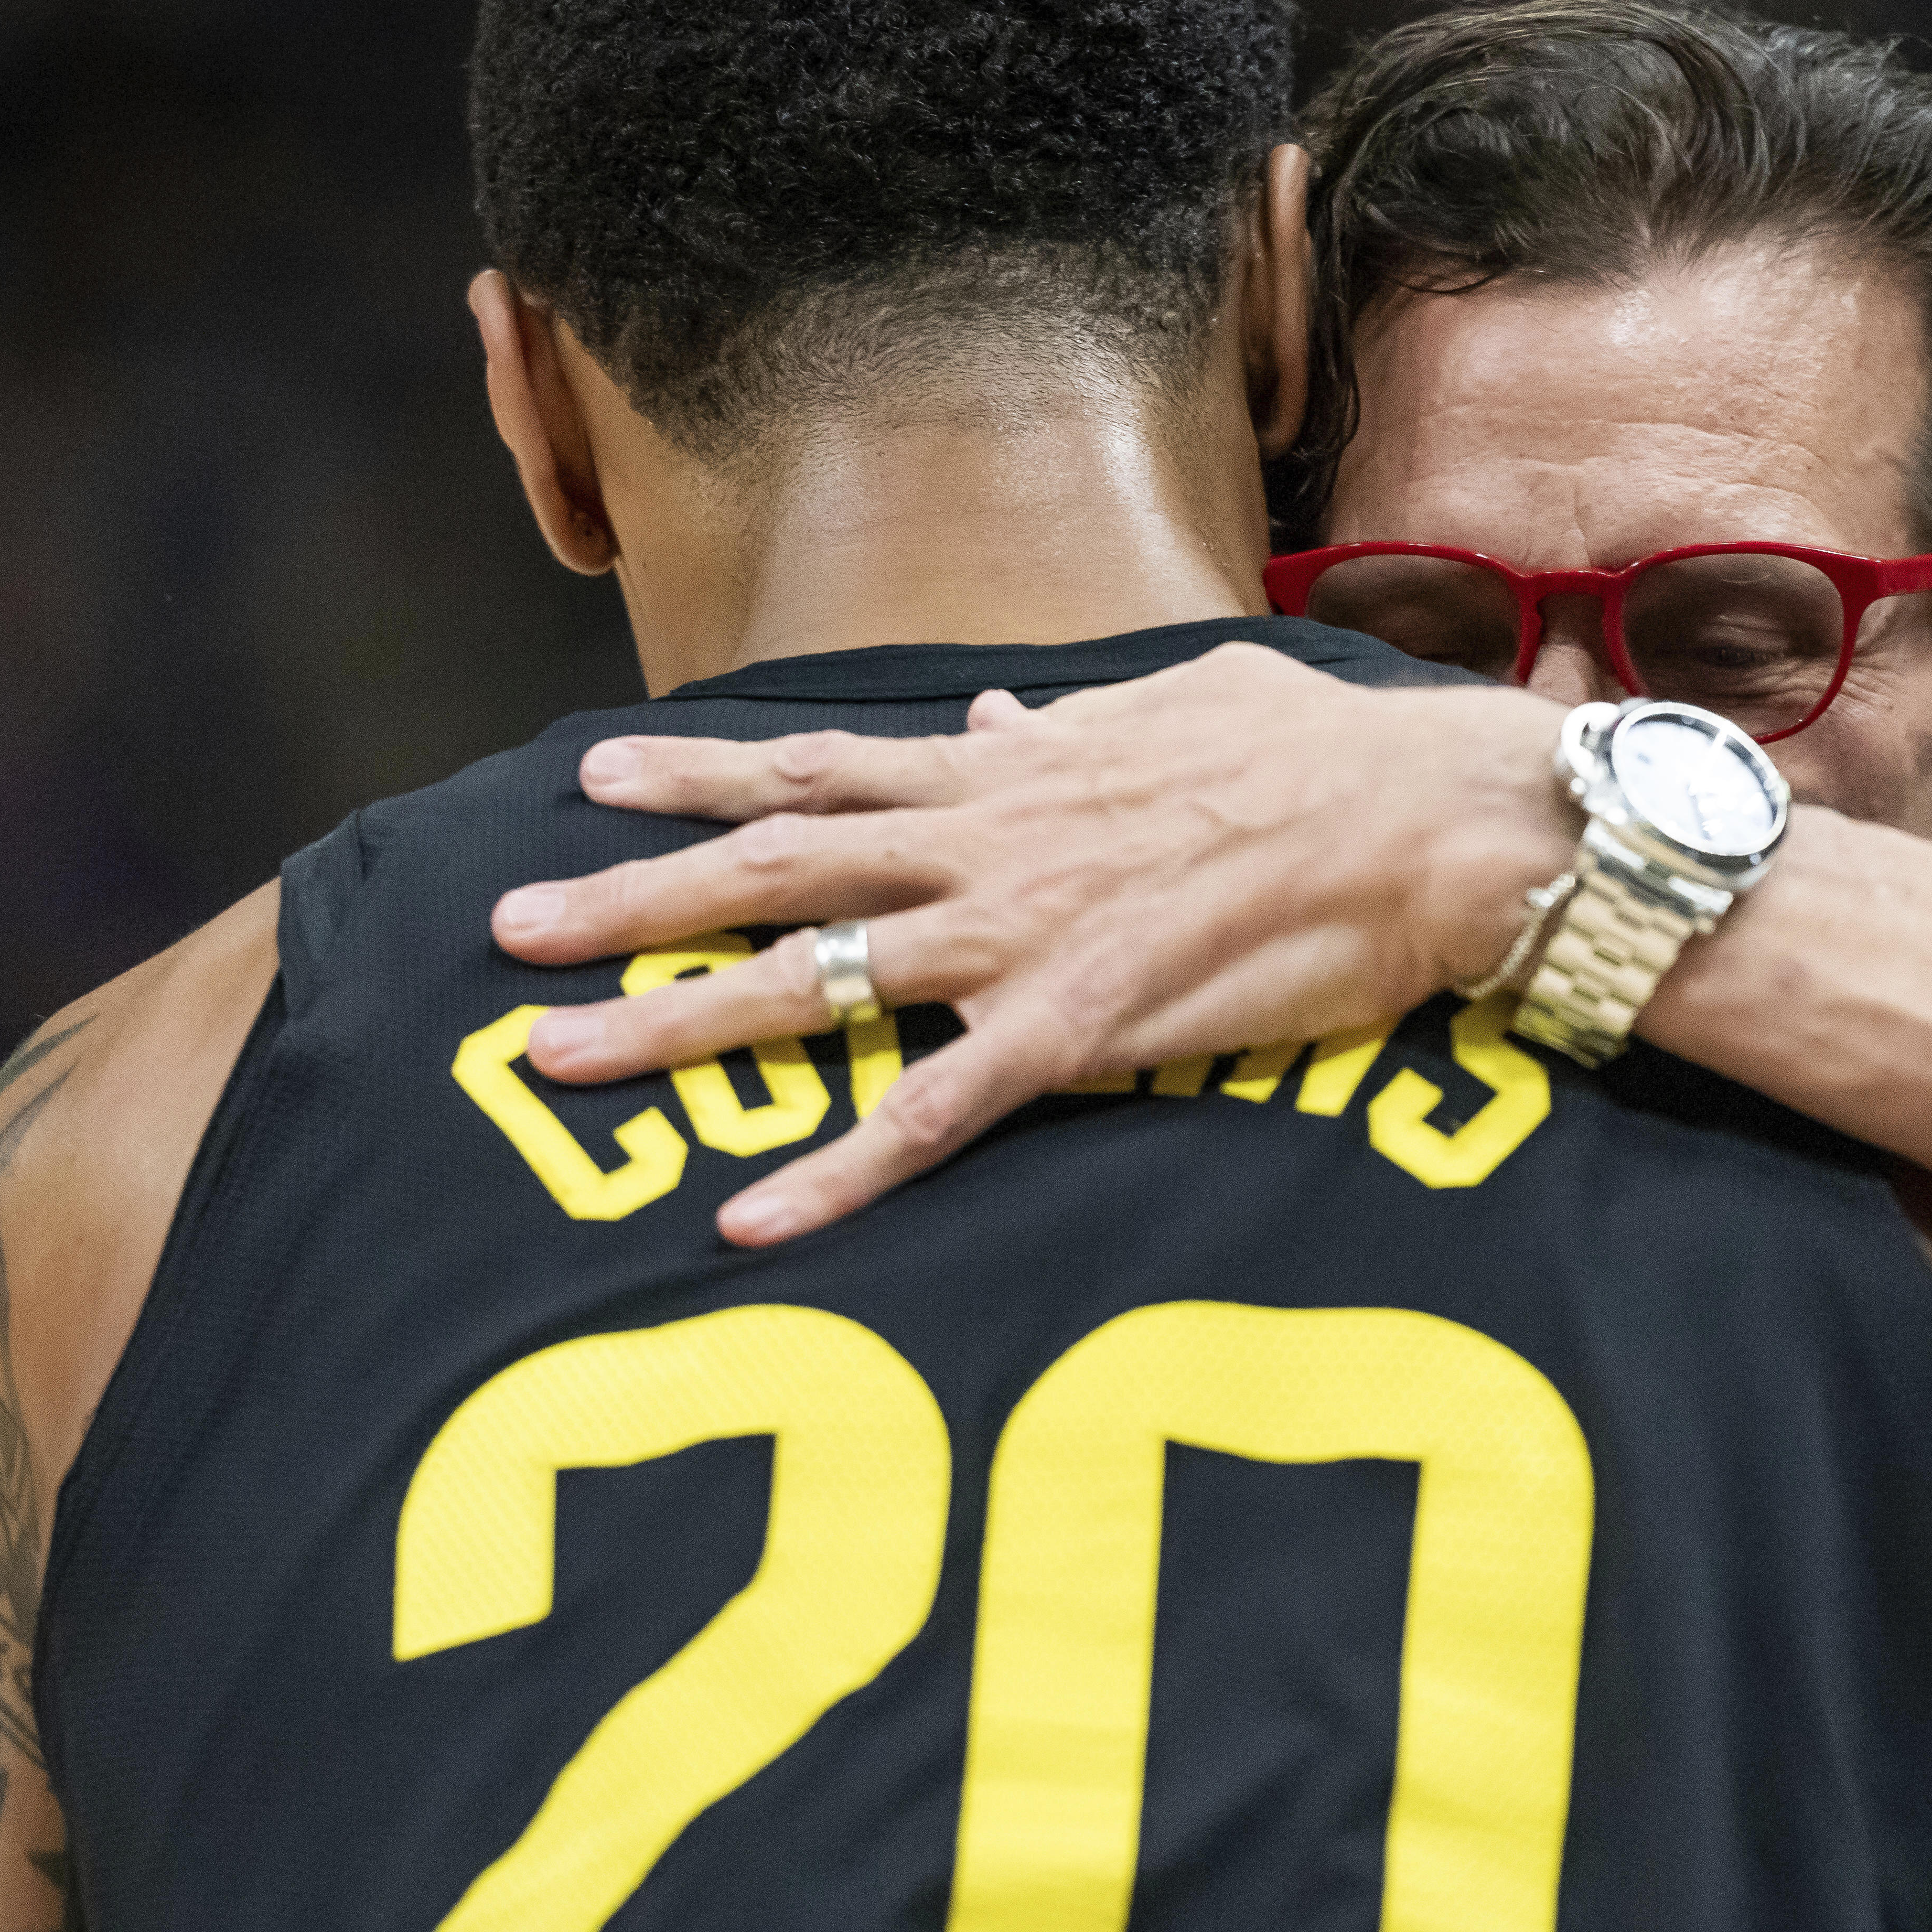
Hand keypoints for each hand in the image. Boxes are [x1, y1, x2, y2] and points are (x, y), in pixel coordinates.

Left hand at [488, 643, 1577, 1241]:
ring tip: (554, 1058)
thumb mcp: (1183, 710)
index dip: (703, 774)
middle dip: (631, 899)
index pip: (824, 766)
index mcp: (1012, 774)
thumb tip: (1012, 715)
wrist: (1426, 819)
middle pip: (774, 866)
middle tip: (505, 927)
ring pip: (815, 979)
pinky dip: (839, 1169)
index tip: (596, 776)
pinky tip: (750, 1221)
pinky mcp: (1080, 1032)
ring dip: (676, 1024)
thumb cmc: (1325, 760)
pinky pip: (934, 1113)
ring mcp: (1024, 939)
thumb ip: (1078, 727)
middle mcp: (989, 847)